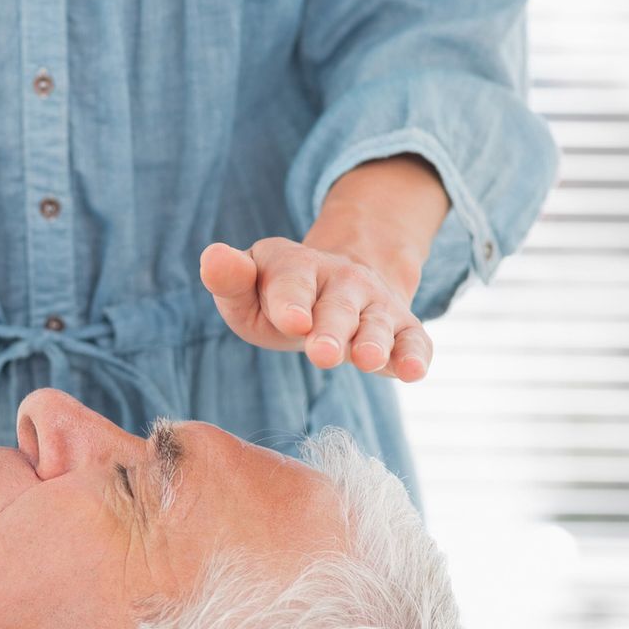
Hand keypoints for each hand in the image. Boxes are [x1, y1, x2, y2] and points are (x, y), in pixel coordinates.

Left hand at [200, 238, 432, 380]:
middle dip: (331, 330)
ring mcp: (375, 303)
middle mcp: (342, 279)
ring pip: (377, 323)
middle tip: (321, 354)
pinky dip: (415, 354)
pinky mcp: (402, 327)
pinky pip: (414, 339)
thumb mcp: (246, 290)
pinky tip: (412, 371)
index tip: (292, 321)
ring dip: (374, 341)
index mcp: (295, 265)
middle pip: (337, 307)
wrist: (337, 286)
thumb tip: (213, 258)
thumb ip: (229, 280)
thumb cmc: (278, 299)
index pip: (292, 282)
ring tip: (367, 360)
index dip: (292, 301)